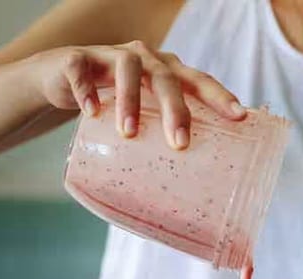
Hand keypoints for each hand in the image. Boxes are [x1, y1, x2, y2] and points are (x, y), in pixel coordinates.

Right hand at [23, 41, 245, 148]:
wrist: (62, 77)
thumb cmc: (115, 101)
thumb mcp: (143, 115)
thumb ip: (160, 138)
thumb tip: (184, 197)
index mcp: (166, 72)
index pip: (198, 80)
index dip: (219, 96)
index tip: (239, 116)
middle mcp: (144, 59)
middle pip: (166, 77)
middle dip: (175, 109)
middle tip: (179, 143)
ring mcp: (110, 56)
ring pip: (127, 69)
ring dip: (130, 100)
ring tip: (129, 132)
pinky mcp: (78, 60)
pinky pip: (82, 70)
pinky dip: (87, 90)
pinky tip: (92, 112)